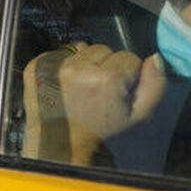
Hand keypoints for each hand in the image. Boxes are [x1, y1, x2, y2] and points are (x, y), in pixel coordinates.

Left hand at [23, 43, 165, 164]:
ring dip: (84, 62)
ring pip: (81, 48)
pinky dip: (64, 64)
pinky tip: (65, 83)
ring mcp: (54, 65)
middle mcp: (79, 68)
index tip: (118, 89)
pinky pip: (59, 52)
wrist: (61, 141)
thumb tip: (153, 58)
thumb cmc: (102, 129)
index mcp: (107, 78)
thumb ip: (154, 85)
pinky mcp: (37, 65)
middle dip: (105, 65)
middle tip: (98, 88)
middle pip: (103, 49)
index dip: (127, 73)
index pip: (128, 56)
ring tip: (81, 86)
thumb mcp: (138, 115)